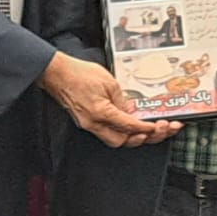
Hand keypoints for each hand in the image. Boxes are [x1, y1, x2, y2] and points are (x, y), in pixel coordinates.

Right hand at [40, 52, 180, 148]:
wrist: (57, 74)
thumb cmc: (79, 74)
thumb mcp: (109, 82)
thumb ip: (123, 100)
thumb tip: (132, 112)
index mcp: (100, 113)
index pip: (129, 126)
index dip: (146, 128)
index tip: (158, 126)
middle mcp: (94, 124)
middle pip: (123, 141)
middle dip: (144, 138)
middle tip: (160, 131)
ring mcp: (89, 125)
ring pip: (115, 140)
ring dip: (133, 138)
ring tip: (149, 132)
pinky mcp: (86, 122)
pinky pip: (107, 133)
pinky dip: (121, 132)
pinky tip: (131, 127)